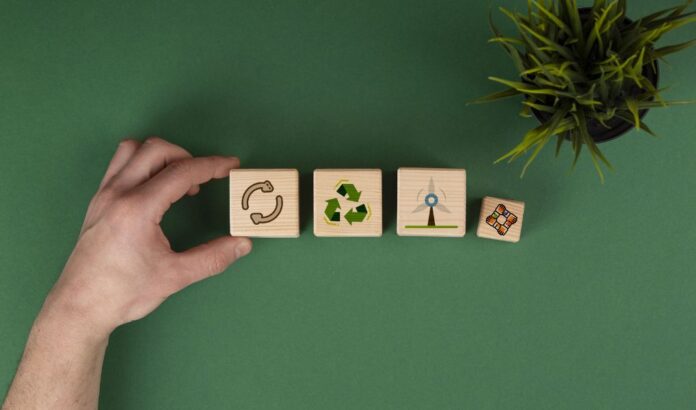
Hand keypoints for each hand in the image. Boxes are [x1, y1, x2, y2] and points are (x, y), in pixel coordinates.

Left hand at [42, 137, 251, 338]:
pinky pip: (120, 165)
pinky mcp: (97, 201)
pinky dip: (143, 165)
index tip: (231, 166)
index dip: (212, 165)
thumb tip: (242, 245)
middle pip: (156, 150)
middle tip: (204, 179)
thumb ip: (212, 258)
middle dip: (187, 157)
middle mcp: (118, 193)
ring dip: (162, 156)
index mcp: (138, 209)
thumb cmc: (124, 293)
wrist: (80, 307)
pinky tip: (156, 189)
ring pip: (133, 150)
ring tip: (179, 181)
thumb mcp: (175, 277)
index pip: (181, 172)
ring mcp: (104, 195)